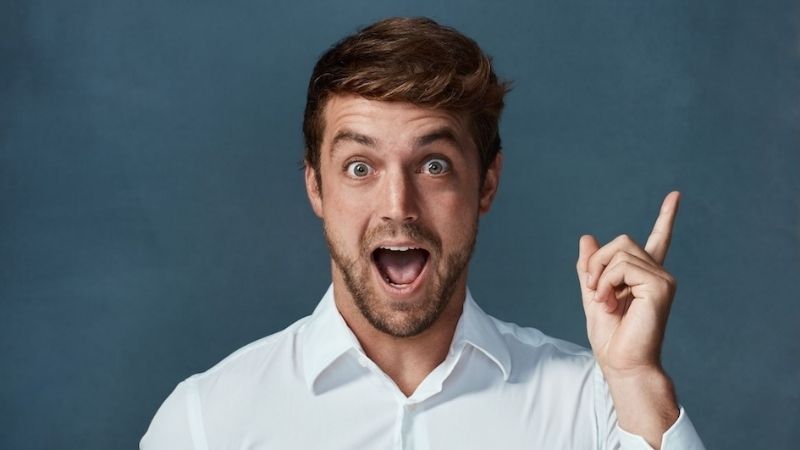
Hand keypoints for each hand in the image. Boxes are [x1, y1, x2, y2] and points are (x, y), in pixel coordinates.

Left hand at [576, 192, 679, 375]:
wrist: (621, 362)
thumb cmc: (610, 336)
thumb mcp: (592, 294)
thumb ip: (590, 267)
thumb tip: (587, 237)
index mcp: (644, 275)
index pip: (659, 239)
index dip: (666, 217)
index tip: (676, 195)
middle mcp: (658, 273)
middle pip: (622, 241)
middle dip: (597, 262)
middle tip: (593, 290)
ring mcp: (662, 278)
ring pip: (620, 252)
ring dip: (600, 276)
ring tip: (604, 301)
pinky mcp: (660, 285)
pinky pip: (623, 266)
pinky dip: (607, 283)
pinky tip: (611, 302)